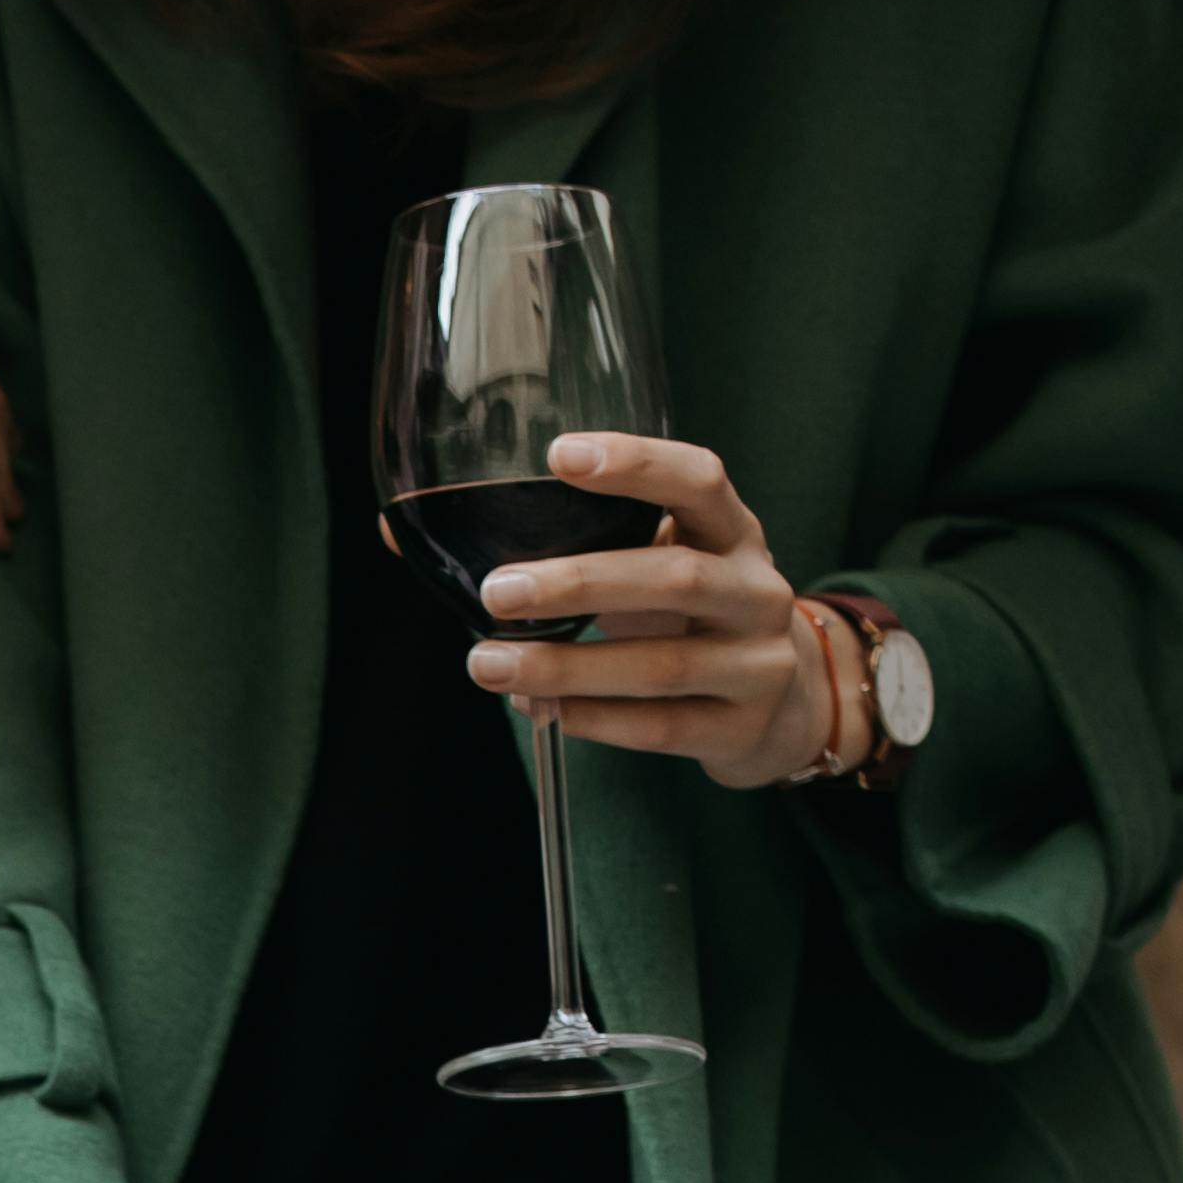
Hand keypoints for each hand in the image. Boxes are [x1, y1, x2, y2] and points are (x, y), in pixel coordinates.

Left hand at [453, 433, 868, 791]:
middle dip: (578, 582)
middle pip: (672, 576)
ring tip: (490, 666)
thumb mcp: (650, 566)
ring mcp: (757, 661)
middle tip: (498, 591)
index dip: (635, 462)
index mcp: (732, 529)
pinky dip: (597, 720)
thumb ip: (563, 547)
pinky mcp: (742, 727)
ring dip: (567, 667)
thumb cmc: (688, 619)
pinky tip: (544, 712)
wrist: (783, 703)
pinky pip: (661, 726)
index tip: (559, 455)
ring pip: (661, 664)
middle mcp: (755, 587)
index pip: (697, 479)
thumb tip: (399, 532)